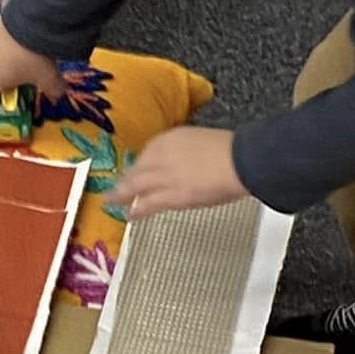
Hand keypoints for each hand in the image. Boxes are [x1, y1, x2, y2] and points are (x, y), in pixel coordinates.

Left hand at [114, 127, 248, 217]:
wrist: (241, 160)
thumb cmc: (231, 151)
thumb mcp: (203, 142)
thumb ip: (188, 152)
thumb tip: (187, 165)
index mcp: (171, 138)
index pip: (148, 153)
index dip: (142, 166)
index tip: (138, 172)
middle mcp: (161, 155)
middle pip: (136, 170)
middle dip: (123, 181)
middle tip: (113, 189)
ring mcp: (164, 176)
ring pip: (135, 186)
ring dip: (121, 195)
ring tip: (113, 202)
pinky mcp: (171, 195)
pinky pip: (147, 204)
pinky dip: (137, 210)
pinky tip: (130, 215)